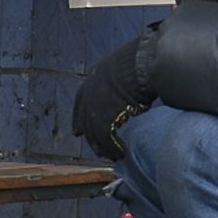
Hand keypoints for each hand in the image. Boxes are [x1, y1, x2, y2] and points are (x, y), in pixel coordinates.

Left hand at [70, 30, 160, 159]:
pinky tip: (121, 153)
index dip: (78, 119)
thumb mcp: (123, 69)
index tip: (77, 132)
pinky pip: (106, 139)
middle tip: (98, 151)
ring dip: (105, 147)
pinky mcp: (103, 118)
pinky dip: (114, 148)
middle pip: (86, 121)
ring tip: (114, 156)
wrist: (139, 63)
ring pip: (95, 133)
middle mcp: (89, 93)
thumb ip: (120, 84)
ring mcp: (94, 106)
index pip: (80, 103)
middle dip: (91, 138)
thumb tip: (128, 92)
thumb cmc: (140, 62)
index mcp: (93, 79)